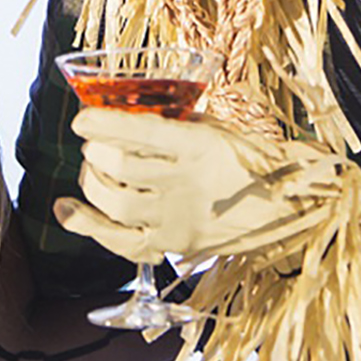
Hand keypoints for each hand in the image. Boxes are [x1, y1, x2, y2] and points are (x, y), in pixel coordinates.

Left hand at [53, 108, 342, 261]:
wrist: (291, 207)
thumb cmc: (254, 160)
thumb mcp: (220, 129)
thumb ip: (177, 122)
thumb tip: (131, 113)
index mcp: (199, 145)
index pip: (139, 132)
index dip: (102, 123)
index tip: (81, 119)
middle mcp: (187, 183)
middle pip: (120, 166)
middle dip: (96, 151)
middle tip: (93, 144)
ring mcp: (181, 219)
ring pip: (116, 203)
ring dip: (93, 184)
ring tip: (92, 171)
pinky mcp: (178, 246)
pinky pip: (125, 244)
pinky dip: (91, 228)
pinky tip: (69, 211)